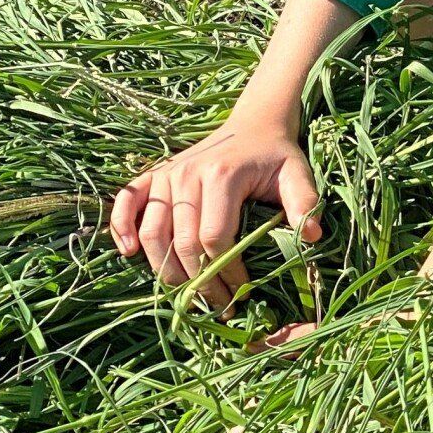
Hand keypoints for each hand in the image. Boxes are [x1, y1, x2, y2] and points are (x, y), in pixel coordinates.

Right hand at [111, 109, 321, 315]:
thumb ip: (305, 203)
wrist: (253, 126)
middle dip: (199, 282)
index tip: (242, 293)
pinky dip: (121, 228)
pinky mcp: (154, 176)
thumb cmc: (276, 156)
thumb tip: (312, 236)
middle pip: (183, 242)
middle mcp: (187, 174)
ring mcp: (167, 175)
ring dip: (165, 270)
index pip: (214, 238)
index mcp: (222, 176)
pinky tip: (129, 253)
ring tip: (187, 295)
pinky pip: (126, 203)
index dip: (226, 272)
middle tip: (218, 306)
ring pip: (153, 232)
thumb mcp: (297, 174)